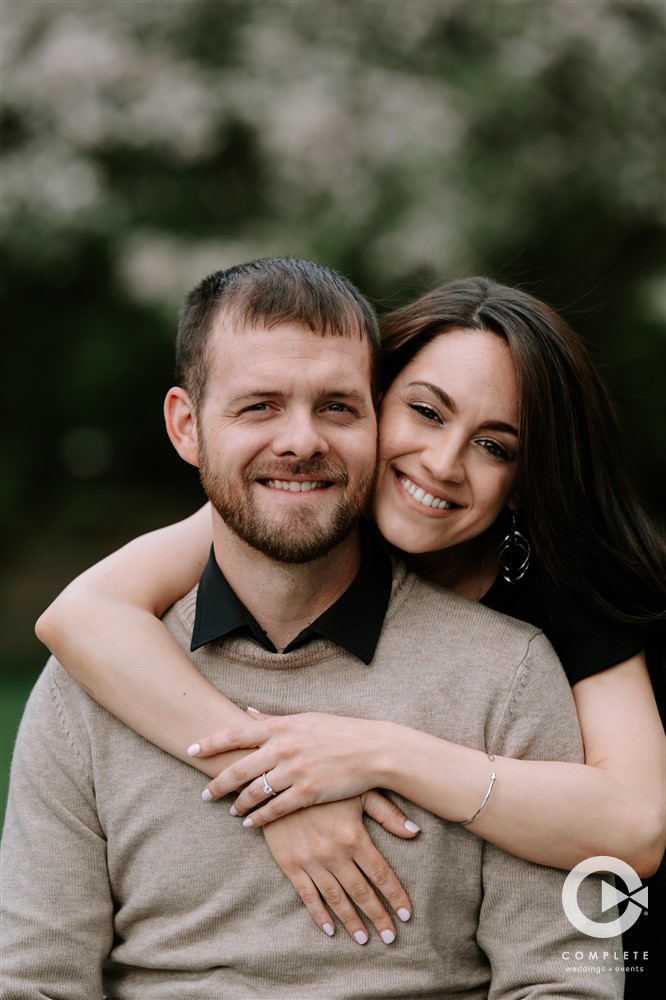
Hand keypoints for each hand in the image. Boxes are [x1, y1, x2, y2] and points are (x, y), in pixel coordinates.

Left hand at [190, 710, 391, 825]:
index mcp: (281, 726)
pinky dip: (259, 818)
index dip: (210, 742)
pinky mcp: (306, 792)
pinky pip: (274, 809)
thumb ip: (273, 720)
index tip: (191, 749)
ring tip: (231, 811)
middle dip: (218, 783)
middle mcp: (283, 747)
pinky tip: (250, 824)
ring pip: (254, 792)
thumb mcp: (304, 719)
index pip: (236, 733)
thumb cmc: (339, 732)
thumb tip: (247, 712)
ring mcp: (294, 771)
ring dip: (238, 804)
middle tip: (204, 794)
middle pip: (238, 767)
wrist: (372, 749)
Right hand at [262, 792, 417, 944]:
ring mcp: (311, 861)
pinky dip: (319, 914)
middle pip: (362, 892)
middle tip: (391, 938)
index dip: (395, 896)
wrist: (278, 781)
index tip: (407, 915)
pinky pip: (307, 896)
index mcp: (353, 836)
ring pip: (337, 899)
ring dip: (352, 922)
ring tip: (365, 940)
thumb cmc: (325, 780)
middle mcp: (334, 854)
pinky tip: (330, 930)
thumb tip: (415, 831)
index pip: (381, 874)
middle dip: (379, 916)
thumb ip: (386, 813)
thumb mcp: (358, 790)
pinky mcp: (290, 864)